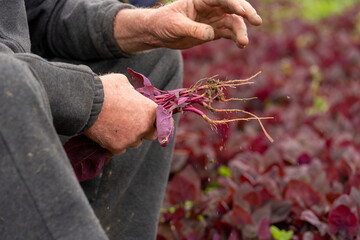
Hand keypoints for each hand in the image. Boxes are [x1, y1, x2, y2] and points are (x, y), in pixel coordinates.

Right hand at [84, 74, 156, 154]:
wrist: (84, 102)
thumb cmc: (104, 88)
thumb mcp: (123, 83)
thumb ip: (133, 92)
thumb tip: (133, 96)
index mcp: (150, 110)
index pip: (164, 121)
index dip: (160, 122)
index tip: (156, 122)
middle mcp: (144, 127)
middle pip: (151, 134)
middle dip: (145, 130)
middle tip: (133, 124)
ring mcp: (131, 139)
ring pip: (135, 142)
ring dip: (129, 136)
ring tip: (115, 125)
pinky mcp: (117, 147)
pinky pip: (120, 148)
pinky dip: (115, 143)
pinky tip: (107, 133)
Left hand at [114, 0, 261, 52]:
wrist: (159, 34)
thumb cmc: (164, 24)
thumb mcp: (176, 25)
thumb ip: (193, 29)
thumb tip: (211, 34)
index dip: (234, 3)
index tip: (242, 11)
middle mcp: (211, 7)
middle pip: (233, 7)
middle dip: (246, 13)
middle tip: (256, 21)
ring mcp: (214, 19)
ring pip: (234, 22)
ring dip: (241, 31)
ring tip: (244, 43)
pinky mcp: (214, 31)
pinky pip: (229, 33)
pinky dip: (236, 38)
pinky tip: (241, 45)